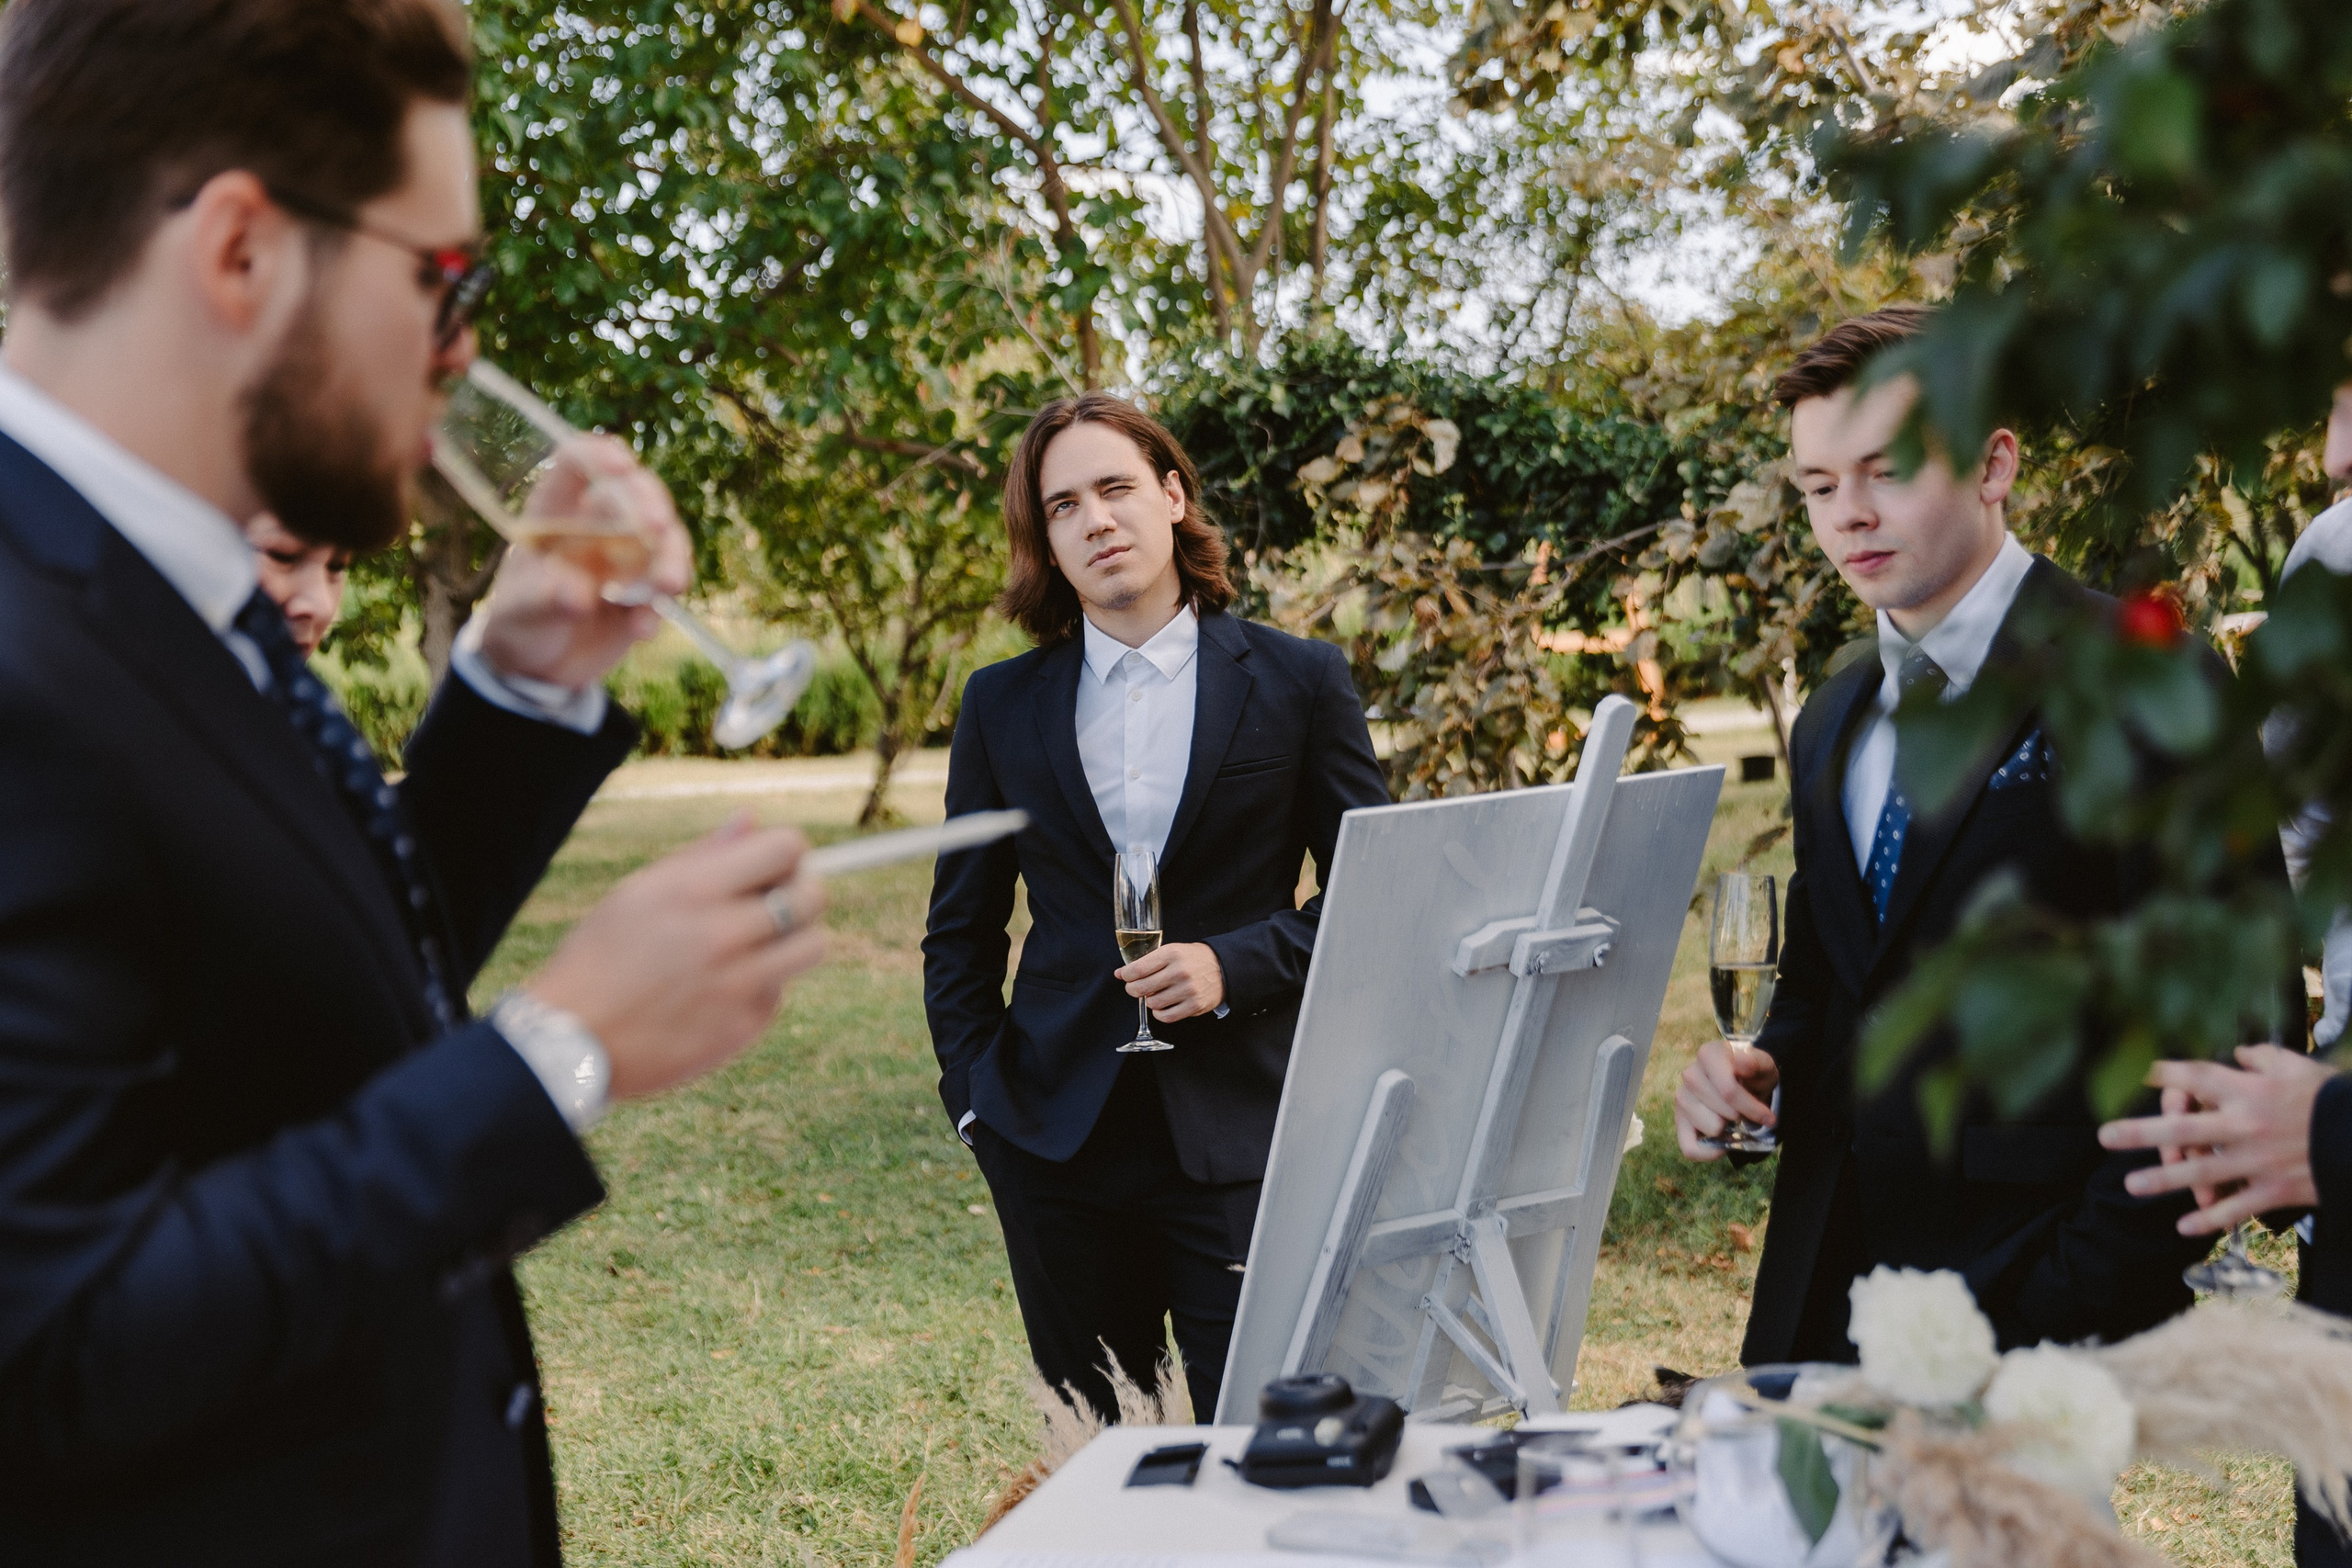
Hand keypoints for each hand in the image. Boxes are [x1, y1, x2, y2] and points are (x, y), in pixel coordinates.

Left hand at [474, 433, 691, 690]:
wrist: (538, 667)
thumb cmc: (518, 622)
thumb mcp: (520, 609)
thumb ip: (546, 598)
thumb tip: (581, 595)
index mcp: (555, 511)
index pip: (577, 464)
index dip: (600, 456)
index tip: (622, 466)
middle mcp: (596, 525)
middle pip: (634, 494)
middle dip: (651, 505)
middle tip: (658, 527)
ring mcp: (625, 557)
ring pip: (663, 539)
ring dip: (672, 557)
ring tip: (670, 585)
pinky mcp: (644, 591)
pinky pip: (664, 589)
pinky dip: (659, 608)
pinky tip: (641, 631)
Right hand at [525, 812, 825, 1099]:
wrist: (571, 1042)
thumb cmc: (600, 956)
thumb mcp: (638, 892)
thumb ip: (703, 856)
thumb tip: (752, 819)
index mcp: (694, 890)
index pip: (787, 847)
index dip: (786, 854)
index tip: (772, 868)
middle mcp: (723, 934)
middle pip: (812, 896)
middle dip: (801, 892)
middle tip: (774, 904)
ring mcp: (738, 984)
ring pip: (813, 946)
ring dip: (794, 941)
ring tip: (756, 946)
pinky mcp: (744, 1026)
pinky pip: (779, 992)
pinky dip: (760, 988)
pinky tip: (719, 992)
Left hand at [1119, 942, 1224, 1022]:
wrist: (1223, 968)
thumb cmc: (1193, 959)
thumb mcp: (1172, 951)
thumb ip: (1147, 961)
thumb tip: (1120, 973)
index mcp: (1172, 954)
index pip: (1138, 969)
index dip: (1126, 975)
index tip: (1125, 977)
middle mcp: (1179, 972)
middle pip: (1141, 988)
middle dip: (1133, 989)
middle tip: (1135, 988)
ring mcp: (1188, 990)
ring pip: (1152, 1004)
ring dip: (1149, 1001)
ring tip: (1155, 994)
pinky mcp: (1194, 1006)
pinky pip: (1166, 1017)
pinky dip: (1159, 1014)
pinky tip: (1162, 1006)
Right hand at [1674, 1040, 1780, 1161]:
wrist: (1747, 1084)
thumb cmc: (1754, 1075)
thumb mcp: (1764, 1066)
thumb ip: (1756, 1062)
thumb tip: (1739, 1062)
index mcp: (1709, 1055)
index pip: (1728, 1090)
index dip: (1750, 1108)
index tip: (1768, 1116)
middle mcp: (1690, 1074)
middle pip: (1722, 1112)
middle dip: (1743, 1118)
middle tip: (1751, 1115)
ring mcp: (1681, 1097)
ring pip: (1711, 1129)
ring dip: (1729, 1131)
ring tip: (1734, 1120)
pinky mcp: (1679, 1120)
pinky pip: (1690, 1148)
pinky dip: (1710, 1153)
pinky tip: (1723, 1145)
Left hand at [2098, 1044, 2337, 1233]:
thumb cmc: (2330, 1097)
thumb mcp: (2297, 1065)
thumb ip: (2261, 1057)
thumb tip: (2235, 1054)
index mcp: (2248, 1091)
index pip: (2194, 1078)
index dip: (2163, 1074)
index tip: (2139, 1075)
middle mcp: (2245, 1125)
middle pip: (2182, 1128)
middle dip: (2140, 1132)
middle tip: (2105, 1136)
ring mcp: (2257, 1160)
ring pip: (2200, 1171)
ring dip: (2163, 1179)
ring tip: (2131, 1185)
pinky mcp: (2274, 1190)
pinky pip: (2235, 1207)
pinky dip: (2209, 1218)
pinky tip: (2183, 1226)